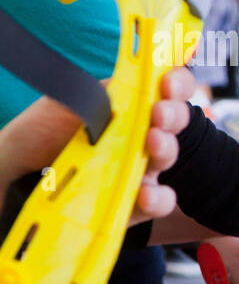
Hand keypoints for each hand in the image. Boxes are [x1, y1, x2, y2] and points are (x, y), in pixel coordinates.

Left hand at [0, 67, 193, 224]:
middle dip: (173, 114)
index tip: (167, 82)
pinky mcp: (135, 201)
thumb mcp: (66, 101)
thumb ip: (98, 94)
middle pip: (174, 121)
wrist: (18, 170)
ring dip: (166, 148)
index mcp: (130, 104)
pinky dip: (158, 198)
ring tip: (153, 144)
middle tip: (159, 113)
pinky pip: (158, 202)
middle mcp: (141, 134)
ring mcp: (140, 168)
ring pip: (167, 157)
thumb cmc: (43, 132)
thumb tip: (125, 89)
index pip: (165, 89)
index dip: (175, 83)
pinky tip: (145, 193)